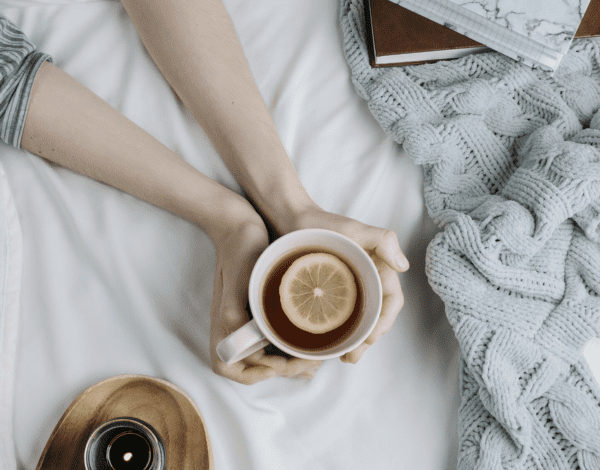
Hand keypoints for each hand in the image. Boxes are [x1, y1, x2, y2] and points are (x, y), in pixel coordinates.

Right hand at [208, 208, 321, 383]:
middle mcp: (232, 327)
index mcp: (223, 323)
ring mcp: (246, 319)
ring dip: (290, 361)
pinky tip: (311, 339)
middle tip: (311, 363)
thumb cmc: (238, 249)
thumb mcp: (238, 279)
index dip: (251, 375)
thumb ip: (235, 312)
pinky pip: (273, 336)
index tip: (276, 366)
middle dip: (283, 369)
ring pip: (266, 354)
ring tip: (316, 358)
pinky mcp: (258, 310)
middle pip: (253, 365)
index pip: (226, 367)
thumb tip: (243, 343)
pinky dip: (291, 344)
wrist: (239, 224)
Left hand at [284, 206, 407, 363]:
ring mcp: (347, 289)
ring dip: (355, 343)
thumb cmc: (323, 223)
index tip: (370, 338)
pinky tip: (329, 345)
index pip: (391, 302)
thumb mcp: (355, 230)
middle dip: (368, 341)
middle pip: (376, 317)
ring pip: (358, 322)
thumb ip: (383, 240)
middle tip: (350, 358)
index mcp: (378, 269)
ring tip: (343, 359)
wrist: (290, 221)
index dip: (384, 323)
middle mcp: (366, 281)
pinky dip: (339, 333)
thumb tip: (403, 267)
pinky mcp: (328, 294)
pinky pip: (338, 317)